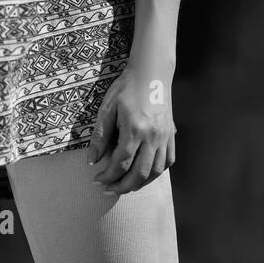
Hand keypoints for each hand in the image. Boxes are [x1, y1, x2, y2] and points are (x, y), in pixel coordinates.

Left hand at [87, 64, 175, 194]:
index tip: (97, 180)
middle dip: (122, 186)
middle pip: (139, 173)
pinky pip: (167, 161)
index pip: (121, 163)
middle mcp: (153, 136)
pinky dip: (156, 173)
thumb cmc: (126, 88)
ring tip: (125, 186)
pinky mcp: (171, 135)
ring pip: (155, 172)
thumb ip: (100, 136)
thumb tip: (92, 160)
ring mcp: (165, 136)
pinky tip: (144, 174)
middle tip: (108, 190)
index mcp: (135, 128)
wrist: (151, 72)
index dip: (108, 176)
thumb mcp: (107, 108)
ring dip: (140, 184)